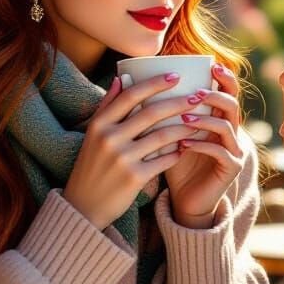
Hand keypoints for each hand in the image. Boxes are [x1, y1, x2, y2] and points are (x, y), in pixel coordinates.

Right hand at [62, 73, 201, 230]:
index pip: (131, 95)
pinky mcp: (134, 178)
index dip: (155, 83)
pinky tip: (187, 147)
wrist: (83, 207)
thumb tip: (120, 77)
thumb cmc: (92, 166)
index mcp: (99, 124)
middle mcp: (109, 139)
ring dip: (184, 128)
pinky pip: (164, 160)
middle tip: (198, 96)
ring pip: (162, 136)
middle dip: (178, 102)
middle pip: (151, 113)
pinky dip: (177, 153)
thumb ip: (107, 106)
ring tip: (199, 122)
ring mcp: (122, 159)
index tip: (176, 76)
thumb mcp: (92, 135)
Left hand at [164, 63, 244, 228]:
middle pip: (233, 105)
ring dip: (205, 120)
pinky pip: (221, 152)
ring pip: (228, 127)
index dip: (225, 78)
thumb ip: (152, 107)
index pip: (227, 92)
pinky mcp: (231, 169)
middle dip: (217, 95)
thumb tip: (123, 78)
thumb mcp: (161, 132)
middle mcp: (229, 131)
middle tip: (197, 92)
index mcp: (216, 118)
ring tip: (184, 118)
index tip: (212, 65)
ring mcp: (233, 150)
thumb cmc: (171, 162)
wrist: (182, 199)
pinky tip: (184, 145)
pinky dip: (203, 145)